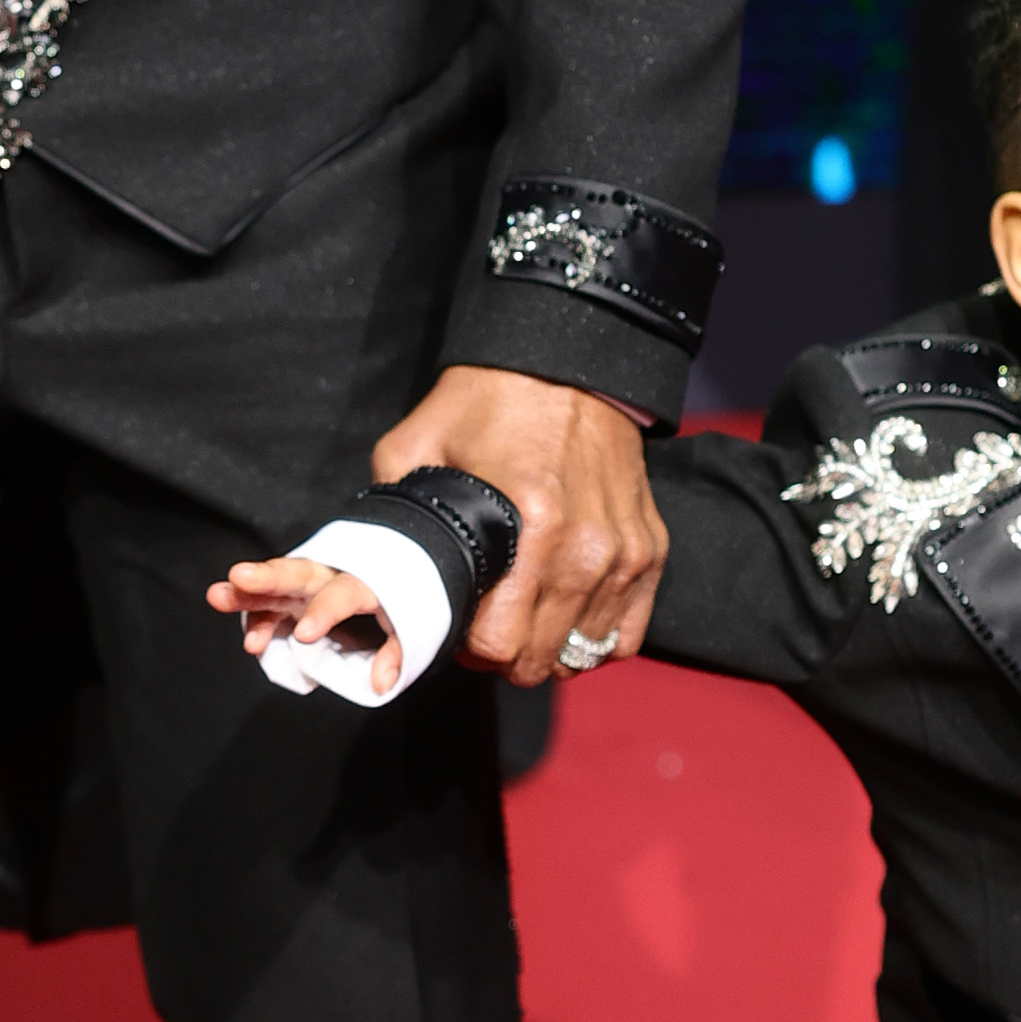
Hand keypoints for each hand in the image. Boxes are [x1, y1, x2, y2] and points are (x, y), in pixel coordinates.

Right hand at [210, 552, 411, 695]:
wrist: (394, 563)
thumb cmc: (397, 597)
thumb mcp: (411, 622)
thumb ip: (396, 650)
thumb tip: (381, 682)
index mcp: (362, 581)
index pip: (341, 593)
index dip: (323, 612)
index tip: (305, 635)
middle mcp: (328, 577)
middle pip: (297, 574)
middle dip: (267, 577)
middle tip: (238, 577)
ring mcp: (305, 586)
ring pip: (273, 587)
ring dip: (245, 593)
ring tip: (217, 596)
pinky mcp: (291, 598)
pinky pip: (270, 608)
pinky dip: (257, 621)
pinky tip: (251, 641)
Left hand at [370, 367, 662, 683]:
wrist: (567, 361)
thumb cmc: (489, 402)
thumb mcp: (417, 444)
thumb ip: (393, 512)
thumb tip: (369, 569)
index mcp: (533, 525)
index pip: (498, 644)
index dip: (466, 648)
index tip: (457, 628)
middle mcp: (588, 549)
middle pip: (539, 660)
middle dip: (504, 655)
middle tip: (487, 624)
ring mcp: (625, 554)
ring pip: (581, 654)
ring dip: (547, 648)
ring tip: (525, 615)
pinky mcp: (650, 552)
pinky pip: (624, 635)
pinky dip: (592, 638)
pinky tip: (565, 616)